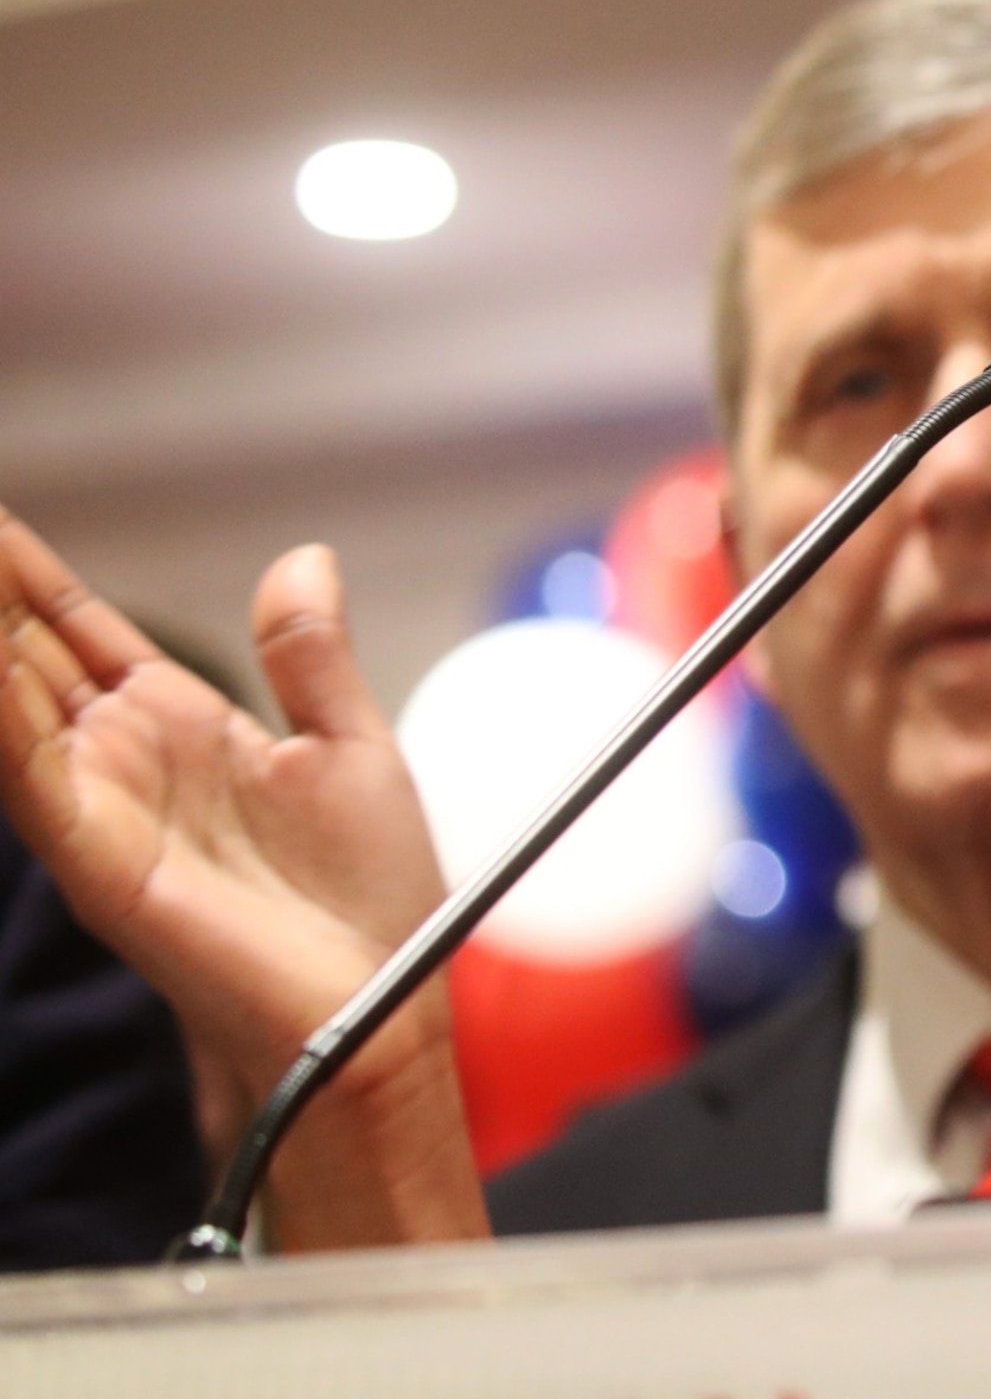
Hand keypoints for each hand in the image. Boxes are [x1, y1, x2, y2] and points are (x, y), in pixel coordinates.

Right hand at [0, 517, 448, 1131]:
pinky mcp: (101, 861)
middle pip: (19, 656)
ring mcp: (101, 808)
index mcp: (180, 726)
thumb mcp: (348, 746)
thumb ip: (308, 657)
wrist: (378, 1008)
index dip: (27, 577)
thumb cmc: (366, 902)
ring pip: (6, 703)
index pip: (76, 634)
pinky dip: (1, 712)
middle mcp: (122, 762)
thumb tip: (303, 557)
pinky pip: (30, 772)